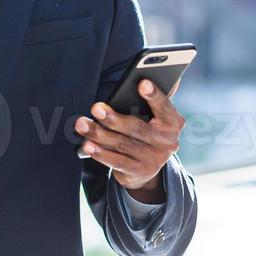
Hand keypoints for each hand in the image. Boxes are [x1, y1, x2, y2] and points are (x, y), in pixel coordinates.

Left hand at [74, 79, 184, 203]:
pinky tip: (87, 145)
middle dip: (113, 118)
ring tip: (82, 124)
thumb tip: (114, 99)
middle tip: (96, 108)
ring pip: (122, 144)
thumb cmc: (145, 131)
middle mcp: (167, 142)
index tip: (142, 83)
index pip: (164, 107)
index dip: (154, 95)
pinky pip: (116, 161)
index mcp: (172, 122)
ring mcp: (154, 159)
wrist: (147, 166)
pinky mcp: (140, 172)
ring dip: (99, 134)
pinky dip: (100, 153)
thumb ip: (140, 106)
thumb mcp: (150, 118)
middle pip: (137, 128)